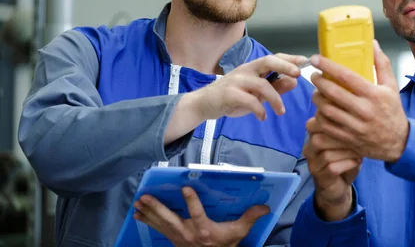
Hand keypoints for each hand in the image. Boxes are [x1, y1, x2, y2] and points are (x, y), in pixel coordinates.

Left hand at [133, 186, 267, 246]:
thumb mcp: (238, 233)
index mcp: (205, 230)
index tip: (185, 187)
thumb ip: (249, 218)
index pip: (197, 213)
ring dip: (148, 212)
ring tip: (138, 202)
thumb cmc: (225, 245)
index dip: (191, 201)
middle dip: (157, 208)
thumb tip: (265, 206)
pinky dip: (147, 221)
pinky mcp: (173, 239)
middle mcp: (188, 233)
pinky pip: (157, 229)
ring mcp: (178, 237)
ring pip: (161, 223)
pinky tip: (137, 214)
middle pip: (170, 219)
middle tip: (146, 197)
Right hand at [198, 53, 306, 120]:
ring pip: (261, 84)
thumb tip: (294, 81)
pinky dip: (259, 109)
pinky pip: (249, 100)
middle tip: (298, 75)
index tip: (305, 61)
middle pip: (267, 61)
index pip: (273, 58)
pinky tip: (263, 117)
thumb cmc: (232, 97)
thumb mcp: (256, 93)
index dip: (289, 58)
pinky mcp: (229, 94)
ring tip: (281, 111)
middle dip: (284, 66)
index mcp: (253, 68)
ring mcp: (236, 81)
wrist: (204, 104)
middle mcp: (245, 70)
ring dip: (275, 99)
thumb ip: (275, 87)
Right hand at [303, 130, 360, 220]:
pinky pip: (332, 168)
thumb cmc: (344, 158)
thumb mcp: (347, 141)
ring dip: (347, 153)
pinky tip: (357, 162)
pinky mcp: (319, 176)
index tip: (355, 124)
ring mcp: (312, 162)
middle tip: (359, 140)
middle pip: (319, 138)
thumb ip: (347, 130)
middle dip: (342, 139)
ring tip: (360, 152)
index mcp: (314, 134)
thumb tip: (358, 119)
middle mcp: (309, 147)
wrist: (340, 186)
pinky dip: (347, 164)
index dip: (336, 122)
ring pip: (327, 155)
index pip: (318, 122)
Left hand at [307, 40, 409, 161]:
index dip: (328, 66)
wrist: (398, 142)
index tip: (316, 59)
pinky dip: (320, 116)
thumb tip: (373, 44)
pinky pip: (327, 126)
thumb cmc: (392, 111)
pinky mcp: (348, 138)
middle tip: (314, 75)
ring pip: (327, 110)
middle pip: (333, 93)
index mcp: (374, 95)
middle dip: (319, 81)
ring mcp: (355, 126)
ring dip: (317, 99)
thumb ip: (381, 64)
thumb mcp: (391, 86)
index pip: (346, 76)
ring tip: (317, 92)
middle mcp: (364, 110)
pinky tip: (320, 109)